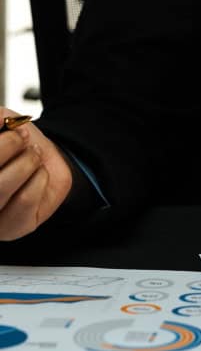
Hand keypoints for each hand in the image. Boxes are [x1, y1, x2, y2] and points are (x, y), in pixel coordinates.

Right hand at [0, 108, 72, 239]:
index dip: (0, 146)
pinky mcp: (11, 228)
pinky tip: (39, 174)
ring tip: (33, 155)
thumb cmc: (14, 144)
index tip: (6, 125)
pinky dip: (38, 178)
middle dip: (8, 146)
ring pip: (0, 187)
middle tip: (22, 137)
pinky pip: (25, 200)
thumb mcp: (0, 121)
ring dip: (25, 163)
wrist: (47, 161)